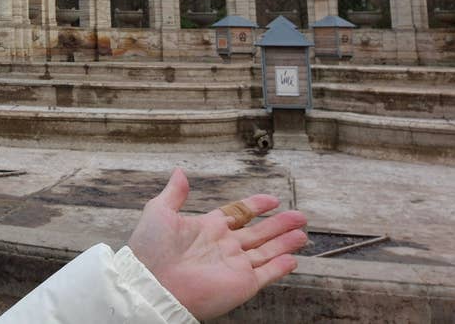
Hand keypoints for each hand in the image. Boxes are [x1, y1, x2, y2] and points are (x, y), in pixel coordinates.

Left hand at [127, 168, 307, 320]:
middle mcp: (224, 246)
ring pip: (267, 251)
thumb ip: (175, 193)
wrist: (152, 283)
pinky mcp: (242, 284)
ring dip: (285, 242)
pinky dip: (280, 267)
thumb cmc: (151, 249)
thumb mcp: (160, 211)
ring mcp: (234, 265)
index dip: (255, 206)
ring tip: (303, 234)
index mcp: (207, 228)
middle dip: (279, 224)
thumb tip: (180, 171)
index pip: (238, 214)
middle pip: (258, 232)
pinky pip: (266, 273)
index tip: (272, 200)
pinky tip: (293, 259)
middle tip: (300, 216)